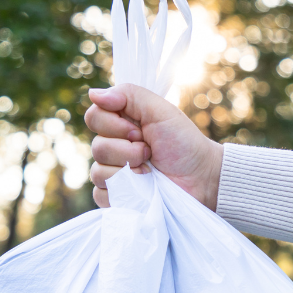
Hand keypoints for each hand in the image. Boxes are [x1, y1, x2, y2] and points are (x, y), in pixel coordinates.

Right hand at [85, 84, 223, 210]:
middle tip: (149, 152)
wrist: (200, 178)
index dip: (114, 125)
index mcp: (120, 124)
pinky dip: (122, 193)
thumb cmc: (183, 143)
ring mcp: (113, 175)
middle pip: (97, 147)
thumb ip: (128, 95)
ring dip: (128, 172)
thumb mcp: (160, 110)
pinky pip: (101, 196)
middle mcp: (113, 148)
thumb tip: (93, 94)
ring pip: (98, 173)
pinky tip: (142, 189)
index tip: (140, 131)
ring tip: (149, 171)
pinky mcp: (116, 199)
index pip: (93, 117)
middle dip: (127, 150)